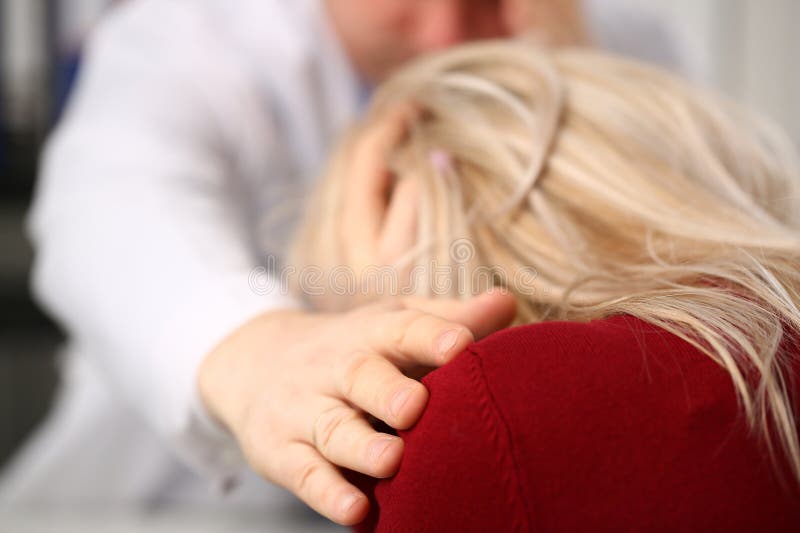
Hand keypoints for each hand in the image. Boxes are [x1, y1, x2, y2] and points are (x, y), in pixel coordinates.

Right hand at [198, 292, 515, 524]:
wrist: (256, 362)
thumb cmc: (350, 348)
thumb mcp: (391, 324)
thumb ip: (447, 319)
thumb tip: (508, 304)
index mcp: (371, 333)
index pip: (400, 328)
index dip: (429, 334)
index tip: (459, 343)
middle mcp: (336, 368)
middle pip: (360, 376)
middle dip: (387, 391)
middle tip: (415, 406)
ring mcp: (305, 410)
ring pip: (333, 429)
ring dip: (360, 447)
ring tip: (391, 461)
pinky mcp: (282, 451)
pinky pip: (305, 474)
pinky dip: (328, 493)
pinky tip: (356, 510)